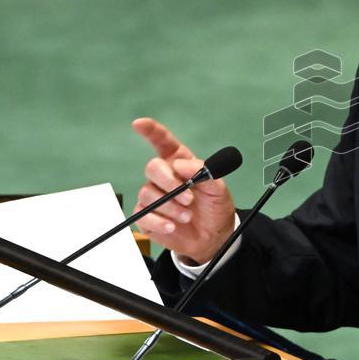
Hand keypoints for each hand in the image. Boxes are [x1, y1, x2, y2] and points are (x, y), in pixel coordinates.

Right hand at [131, 117, 235, 263]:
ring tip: (188, 216)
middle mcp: (164, 177)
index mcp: (180, 163)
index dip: (151, 131)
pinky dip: (159, 221)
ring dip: (170, 206)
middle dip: (169, 181)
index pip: (163, 142)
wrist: (213, 236)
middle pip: (153, 167)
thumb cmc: (215, 207)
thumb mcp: (219, 190)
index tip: (139, 123)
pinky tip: (173, 226)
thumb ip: (205, 173)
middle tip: (189, 198)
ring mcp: (153, 196)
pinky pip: (143, 215)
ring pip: (148, 193)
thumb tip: (181, 165)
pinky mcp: (147, 216)